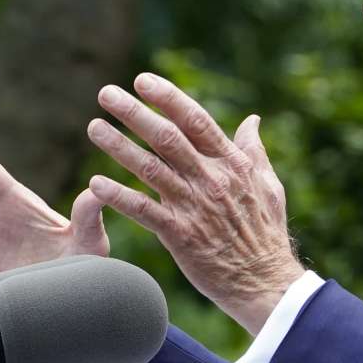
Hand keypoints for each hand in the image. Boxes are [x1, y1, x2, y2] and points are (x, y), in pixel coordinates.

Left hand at [86, 73, 304, 334]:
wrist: (265, 283)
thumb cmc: (266, 234)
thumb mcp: (269, 185)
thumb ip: (254, 150)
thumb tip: (252, 119)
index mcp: (232, 164)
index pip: (196, 120)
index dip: (167, 98)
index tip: (143, 80)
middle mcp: (211, 180)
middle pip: (167, 137)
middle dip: (134, 112)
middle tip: (106, 93)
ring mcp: (195, 207)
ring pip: (150, 168)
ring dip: (118, 146)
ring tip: (93, 127)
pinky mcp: (180, 235)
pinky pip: (143, 211)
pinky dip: (119, 196)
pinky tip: (95, 184)